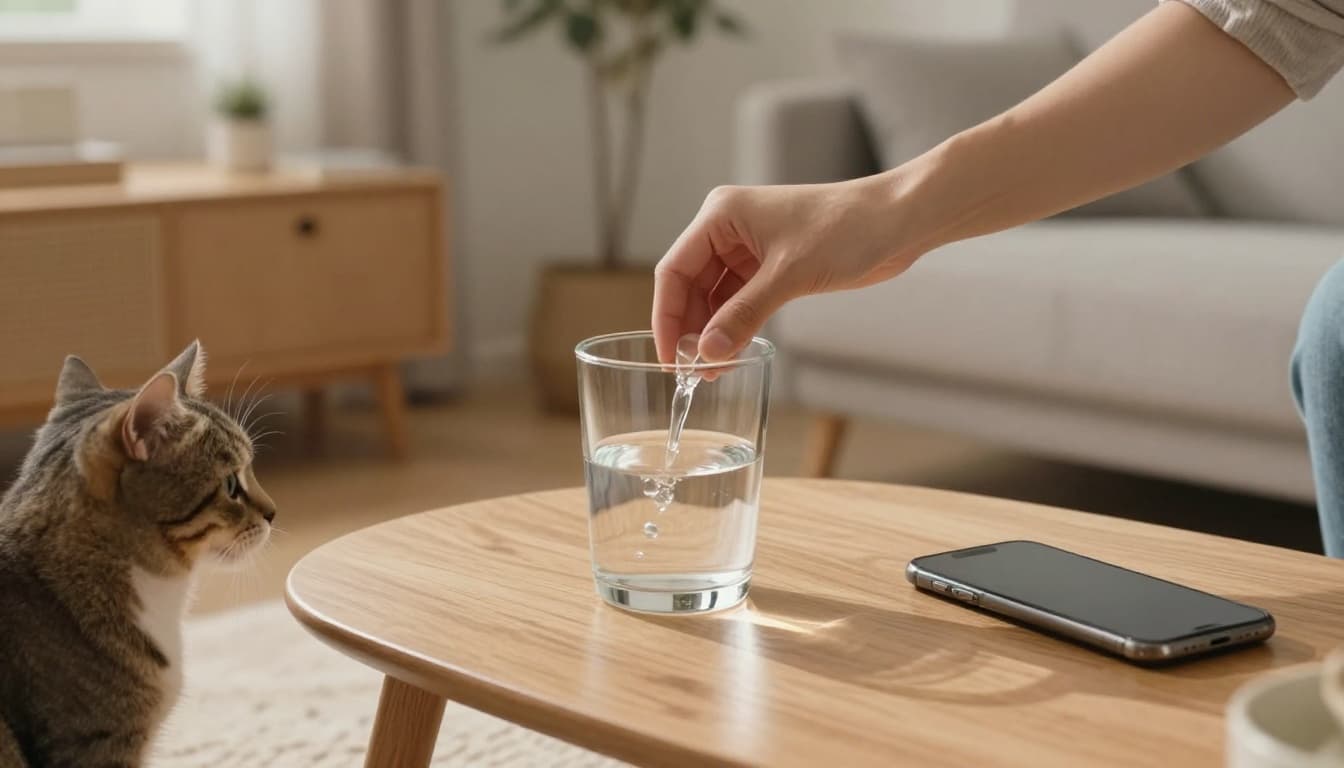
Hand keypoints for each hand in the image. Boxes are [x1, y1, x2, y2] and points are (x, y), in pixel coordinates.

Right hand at [652, 175, 920, 362]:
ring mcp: (750, 246)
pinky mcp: (772, 263)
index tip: (670, 358)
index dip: (668, 317)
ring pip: (715, 296)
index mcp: (720, 215)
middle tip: (694, 372)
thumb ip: (744, 315)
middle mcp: (728, 228)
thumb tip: (707, 354)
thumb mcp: (789, 276)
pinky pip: (740, 299)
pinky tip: (733, 351)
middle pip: (691, 285)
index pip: (675, 270)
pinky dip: (736, 324)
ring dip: (713, 331)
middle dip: (691, 329)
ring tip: (714, 370)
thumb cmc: (847, 229)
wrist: (899, 220)